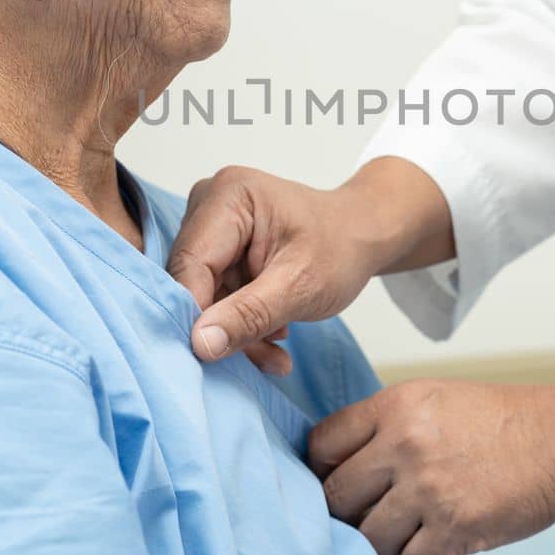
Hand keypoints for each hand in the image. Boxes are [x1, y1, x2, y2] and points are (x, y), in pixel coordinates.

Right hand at [168, 159, 454, 371]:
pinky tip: (274, 336)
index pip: (191, 263)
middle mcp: (210, 202)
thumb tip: (200, 343)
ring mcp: (212, 225)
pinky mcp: (218, 248)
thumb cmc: (342, 247)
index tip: (210, 358)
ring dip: (238, 331)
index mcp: (229, 196)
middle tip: (265, 358)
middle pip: (192, 280)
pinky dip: (242, 322)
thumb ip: (249, 315)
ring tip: (277, 353)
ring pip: (203, 295)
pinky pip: (215, 295)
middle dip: (224, 327)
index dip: (195, 314)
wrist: (363, 235)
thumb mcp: (301, 286)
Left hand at [307, 357, 554, 554]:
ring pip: (369, 537)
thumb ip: (387, 425)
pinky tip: (439, 542)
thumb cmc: (503, 419)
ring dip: (384, 541)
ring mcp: (429, 489)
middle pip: (336, 497)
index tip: (335, 481)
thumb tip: (343, 464)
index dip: (321, 469)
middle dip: (348, 512)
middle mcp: (404, 445)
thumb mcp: (434, 399)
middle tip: (368, 514)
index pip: (322, 444)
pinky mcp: (456, 528)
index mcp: (396, 406)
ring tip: (409, 530)